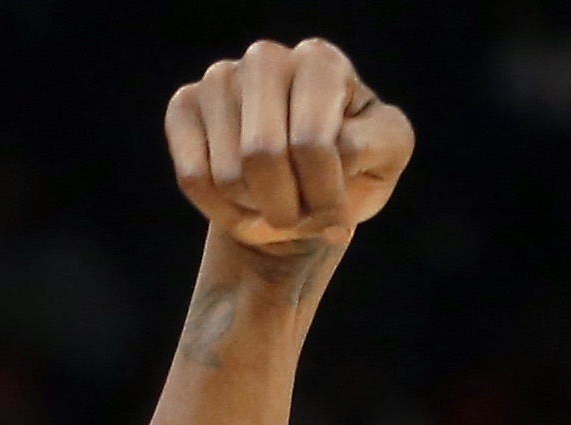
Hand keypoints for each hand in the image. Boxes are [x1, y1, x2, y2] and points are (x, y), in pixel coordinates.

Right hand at [163, 39, 411, 254]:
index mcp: (321, 62)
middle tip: (299, 218)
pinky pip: (194, 179)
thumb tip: (339, 148)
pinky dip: (221, 211)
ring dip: (254, 213)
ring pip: (227, 175)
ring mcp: (221, 78)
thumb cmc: (348, 171)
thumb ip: (378, 146)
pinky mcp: (184, 106)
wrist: (297, 193)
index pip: (312, 145)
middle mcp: (267, 59)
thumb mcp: (385, 158)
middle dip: (284, 210)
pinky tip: (242, 204)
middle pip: (261, 155)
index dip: (325, 201)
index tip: (335, 218)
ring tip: (273, 206)